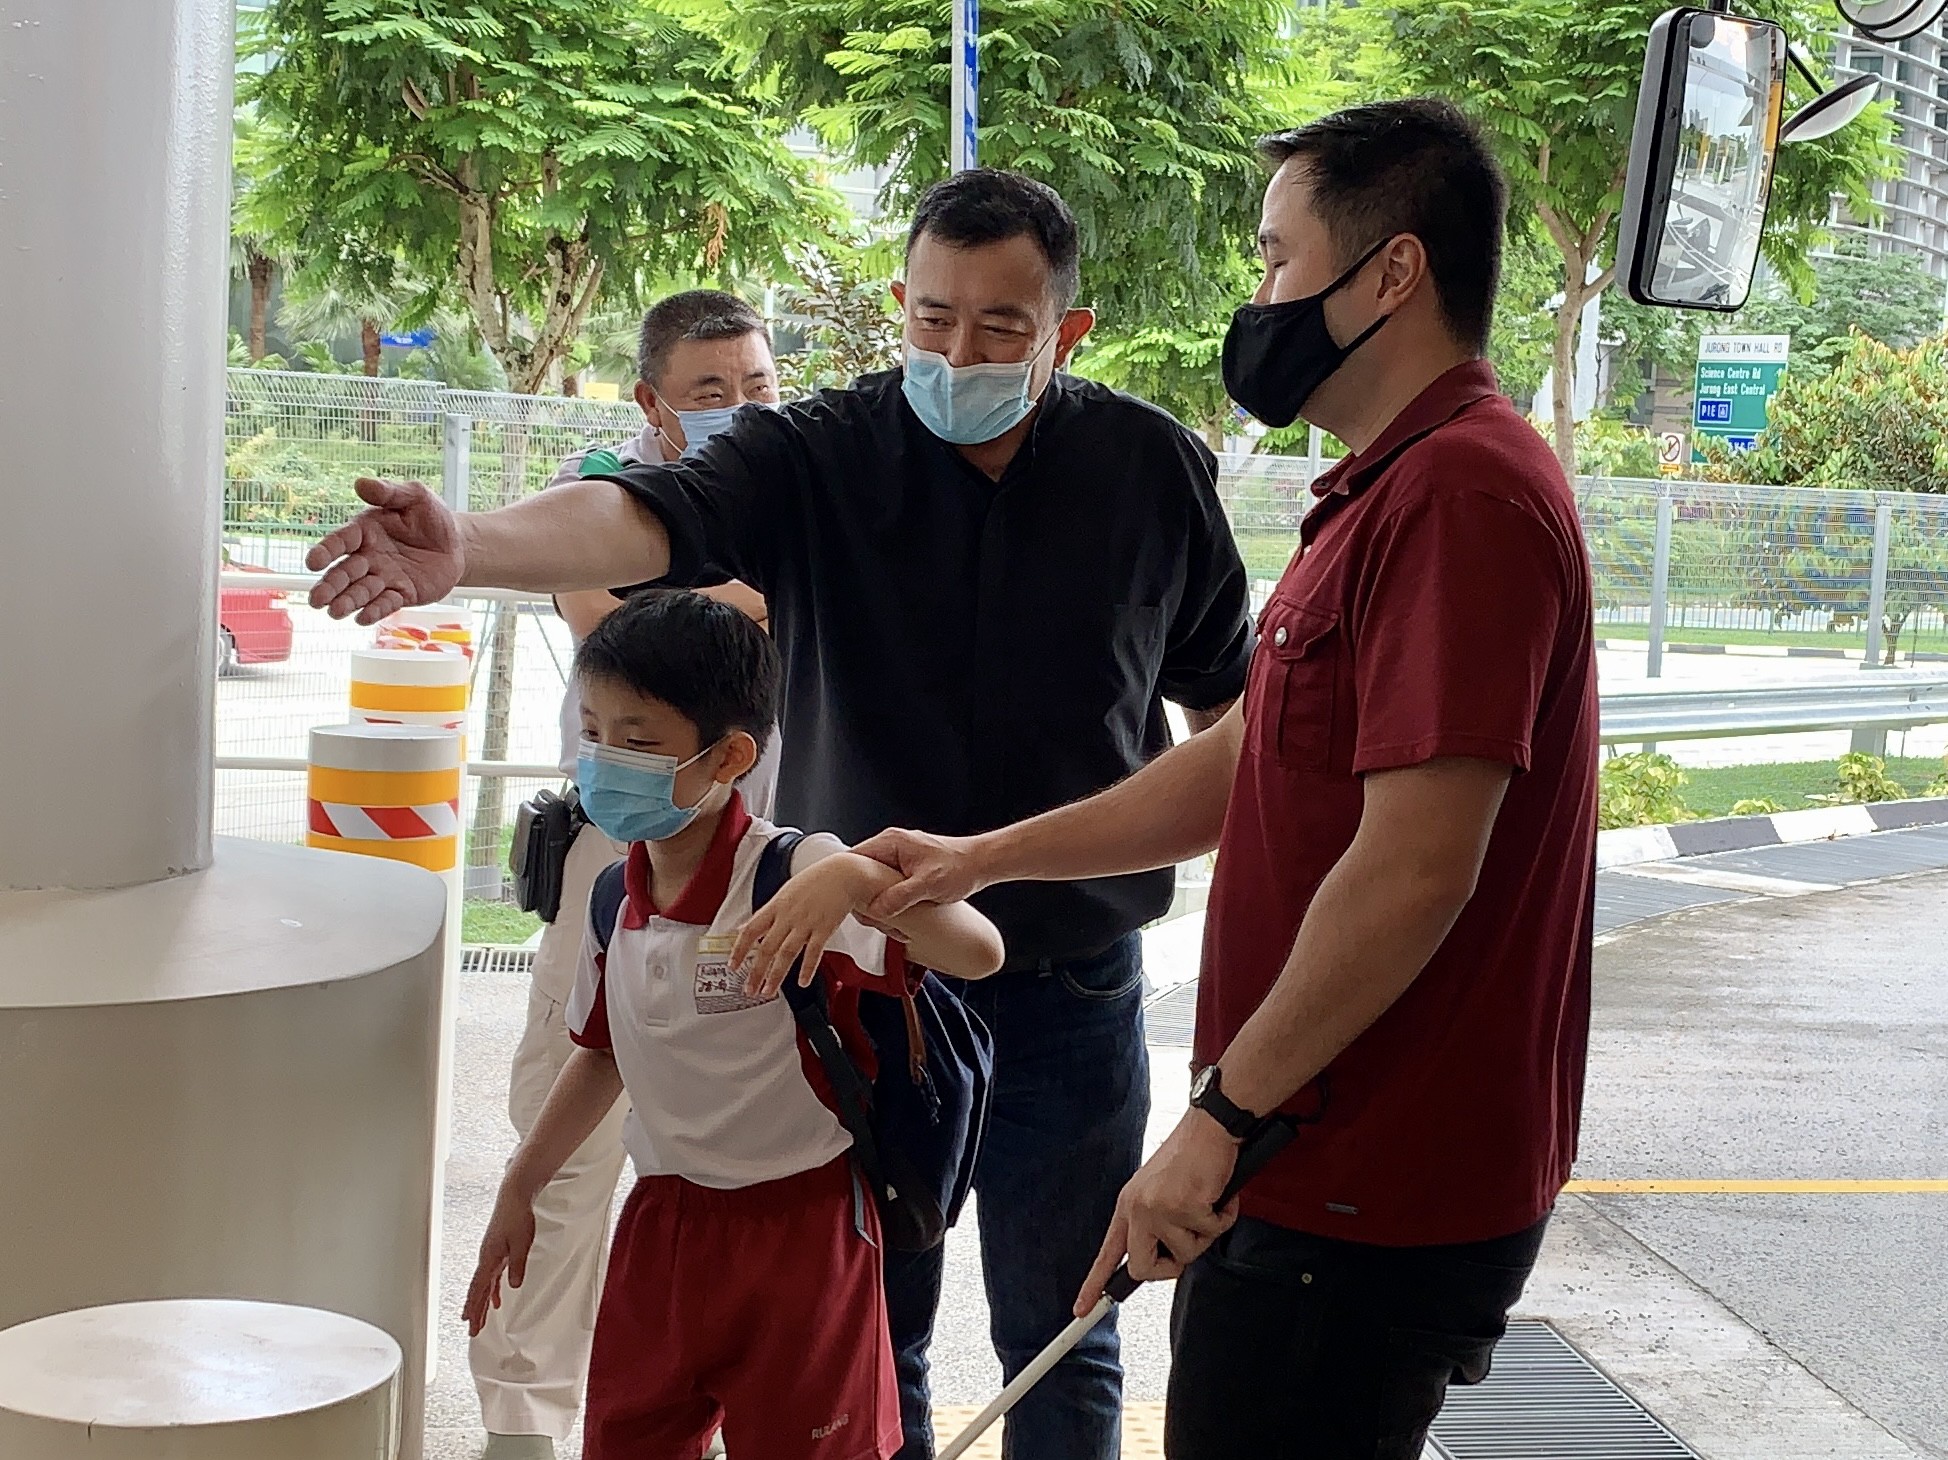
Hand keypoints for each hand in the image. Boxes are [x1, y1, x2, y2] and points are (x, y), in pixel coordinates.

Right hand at [306, 477, 464, 622]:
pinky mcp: (402, 594)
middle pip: (345, 572)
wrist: (457, 543)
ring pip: (361, 591)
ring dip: (347, 601)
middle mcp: (369, 557)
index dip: (326, 551)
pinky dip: (374, 611)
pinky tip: (362, 618)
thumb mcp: (415, 496)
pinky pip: (386, 603)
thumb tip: (361, 483)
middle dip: (330, 586)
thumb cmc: (431, 517)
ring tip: (335, 612)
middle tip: (317, 600)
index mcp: (365, 531)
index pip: (341, 540)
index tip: (313, 562)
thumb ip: (388, 491)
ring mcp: (384, 577)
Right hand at [463, 1178, 538, 1337]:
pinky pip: (492, 1276)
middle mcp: (486, 1259)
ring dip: (481, 1303)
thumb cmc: (517, 1217)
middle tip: (472, 1330)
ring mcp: (490, 1255)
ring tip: (479, 1319)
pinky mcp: (497, 1251)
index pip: (478, 1289)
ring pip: (483, 1285)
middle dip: (474, 1311)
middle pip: (477, 1290)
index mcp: (489, 1258)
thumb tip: (513, 1286)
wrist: (514, 1197)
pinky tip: (497, 1299)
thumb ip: (517, 1265)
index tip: (470, 1325)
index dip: (474, 1308)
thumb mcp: (521, 1243)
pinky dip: (492, 1290)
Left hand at [732, 852, 886, 999]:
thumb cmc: (814, 882)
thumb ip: (765, 914)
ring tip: (769, 990)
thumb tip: (744, 927)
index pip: (751, 929)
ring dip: (776, 975)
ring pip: (787, 953)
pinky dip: (807, 968)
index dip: (739, 949)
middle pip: (767, 947)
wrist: (842, 873)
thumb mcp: (784, 893)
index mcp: (776, 906)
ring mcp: (806, 923)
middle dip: (756, 972)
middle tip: (749, 989)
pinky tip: (802, 981)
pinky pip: (814, 952)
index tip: (733, 965)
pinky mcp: (824, 928)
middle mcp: (788, 916)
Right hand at [853, 828, 990, 921]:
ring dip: (880, 906)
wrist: (982, 864)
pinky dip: (891, 904)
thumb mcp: (929, 884)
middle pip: (860, 875)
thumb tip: (877, 909)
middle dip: (866, 900)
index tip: (850, 902)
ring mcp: (897, 859)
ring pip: (873, 886)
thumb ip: (901, 896)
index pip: (852, 859)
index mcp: (890, 842)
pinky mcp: (905, 871)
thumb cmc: (960, 866)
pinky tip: (902, 918)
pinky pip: (887, 889)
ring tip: (895, 922)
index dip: (846, 882)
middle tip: (878, 918)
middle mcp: (890, 848)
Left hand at [1074, 1112, 1239, 1313]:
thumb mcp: (1160, 1191)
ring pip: (1186, 1255)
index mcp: (1129, 1205)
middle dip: (1170, 1267)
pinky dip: (1224, 1217)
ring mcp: (1160, 1208)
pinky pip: (1212, 1234)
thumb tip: (1166, 1260)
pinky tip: (1219, 1193)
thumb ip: (1156, 1224)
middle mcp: (1138, 1208)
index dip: (1094, 1284)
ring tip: (1207, 1203)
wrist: (1209, 1126)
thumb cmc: (1191, 1157)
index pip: (1108, 1252)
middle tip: (1188, 1244)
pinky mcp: (1186, 1206)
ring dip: (1205, 1234)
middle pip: (1143, 1269)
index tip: (1081, 1309)